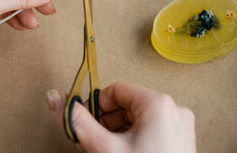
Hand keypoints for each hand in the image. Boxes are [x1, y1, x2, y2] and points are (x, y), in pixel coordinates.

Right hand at [46, 82, 195, 152]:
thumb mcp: (105, 147)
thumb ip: (78, 121)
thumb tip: (56, 98)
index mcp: (158, 104)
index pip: (115, 90)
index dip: (96, 107)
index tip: (87, 122)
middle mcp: (173, 110)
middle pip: (127, 105)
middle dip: (107, 123)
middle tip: (97, 141)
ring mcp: (180, 126)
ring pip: (138, 119)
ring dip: (119, 132)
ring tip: (111, 150)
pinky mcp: (180, 140)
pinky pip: (152, 130)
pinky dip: (135, 140)